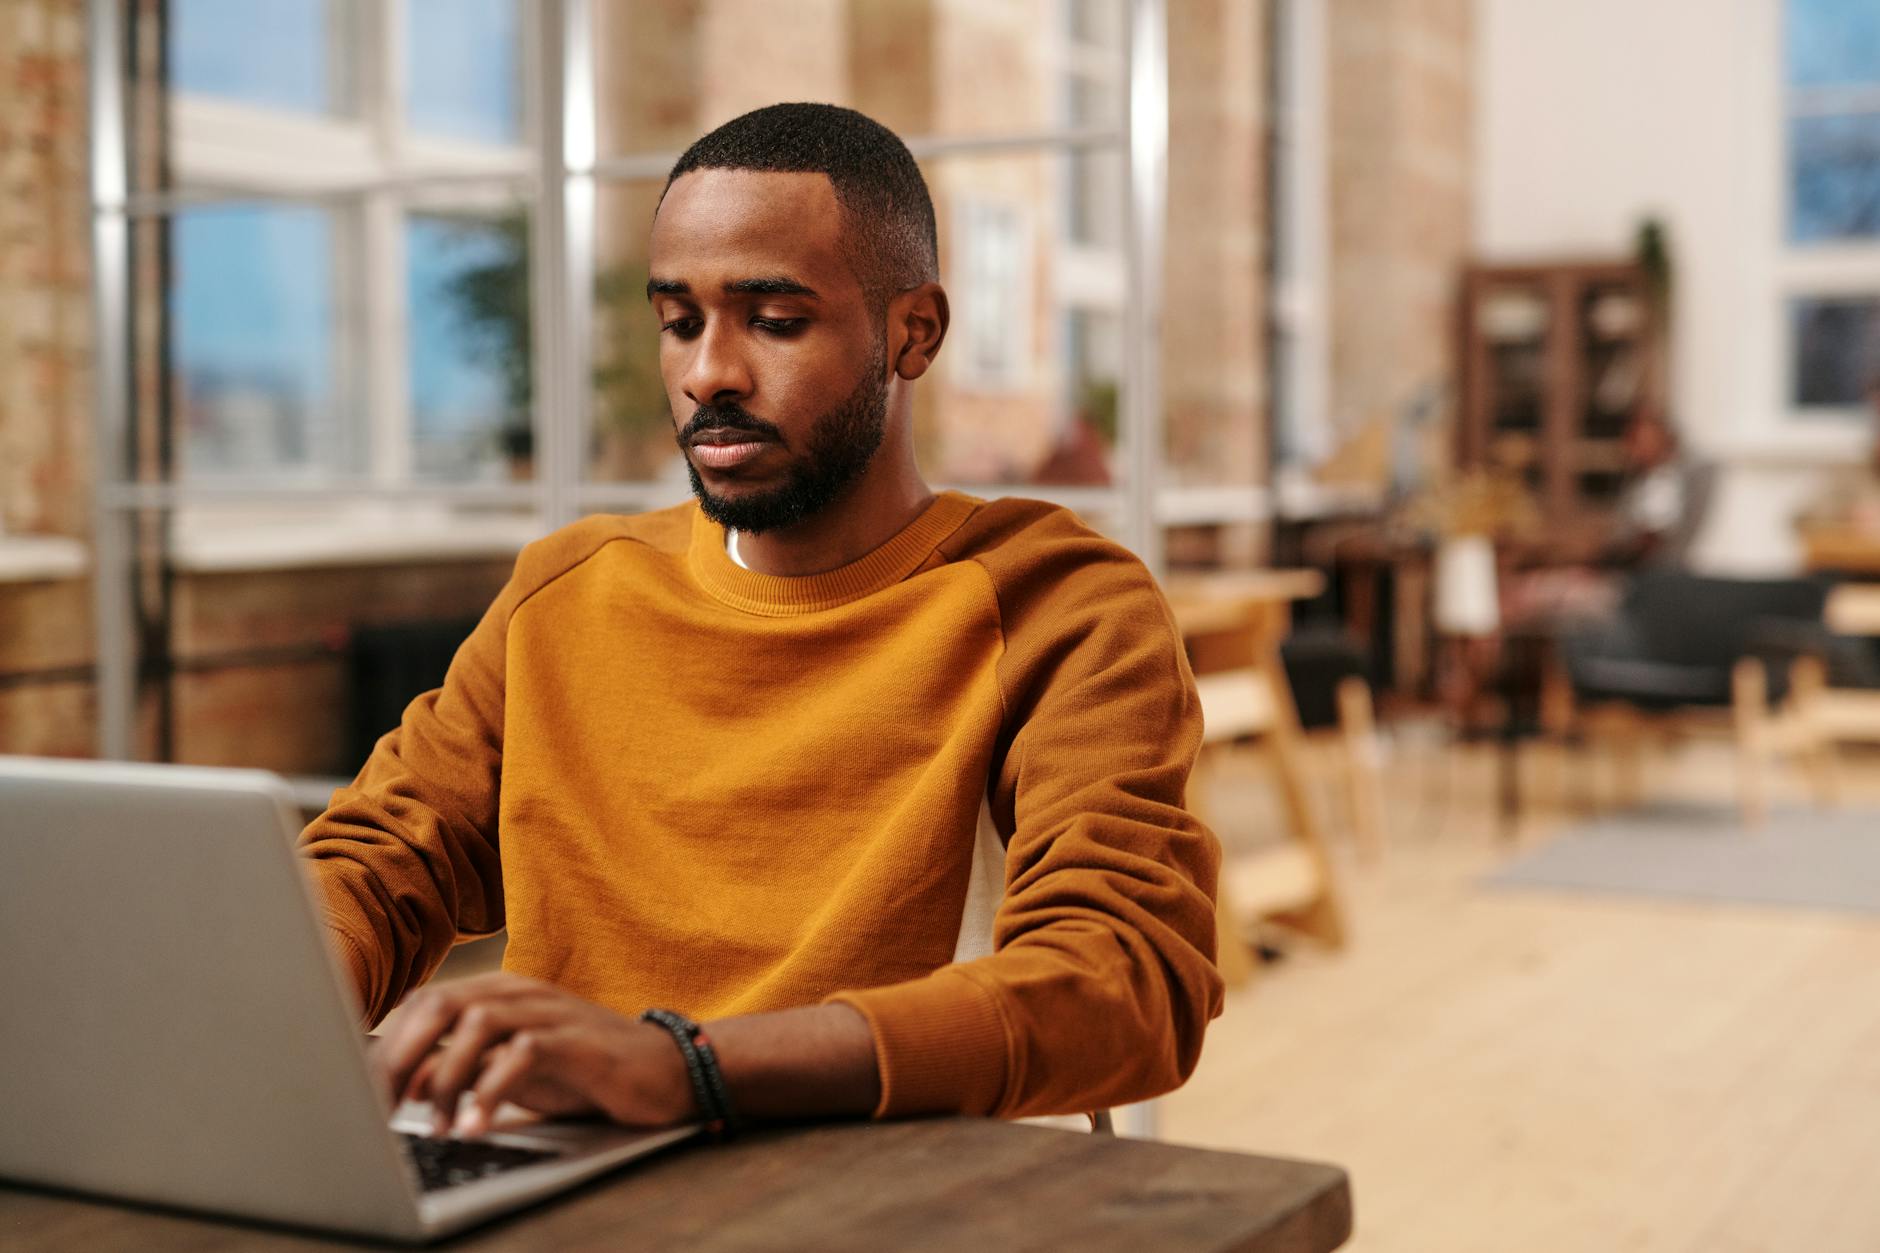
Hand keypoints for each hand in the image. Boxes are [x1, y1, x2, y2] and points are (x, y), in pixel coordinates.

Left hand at [373, 973, 696, 1136]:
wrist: (665, 1072)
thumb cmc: (583, 1072)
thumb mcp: (510, 1074)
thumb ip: (461, 1073)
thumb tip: (405, 1085)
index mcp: (497, 995)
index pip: (423, 1005)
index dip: (387, 1048)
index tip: (366, 1096)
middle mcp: (519, 993)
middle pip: (439, 1005)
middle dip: (401, 1058)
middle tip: (382, 1110)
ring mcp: (549, 1011)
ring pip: (476, 1022)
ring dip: (446, 1078)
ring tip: (439, 1125)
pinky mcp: (577, 1040)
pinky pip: (523, 1053)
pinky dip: (491, 1090)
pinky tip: (478, 1125)